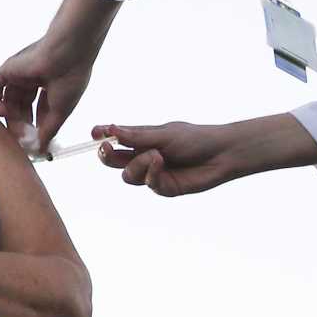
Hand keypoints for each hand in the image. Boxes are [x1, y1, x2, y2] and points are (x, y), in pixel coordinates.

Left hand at [0, 34, 93, 155]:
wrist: (67, 54)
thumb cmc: (70, 81)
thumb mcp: (60, 112)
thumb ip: (48, 132)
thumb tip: (41, 150)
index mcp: (51, 86)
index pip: (38, 110)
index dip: (35, 126)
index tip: (32, 142)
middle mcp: (35, 79)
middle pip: (22, 107)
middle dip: (21, 124)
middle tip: (21, 139)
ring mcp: (21, 74)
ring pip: (9, 99)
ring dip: (10, 116)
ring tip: (15, 129)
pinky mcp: (9, 69)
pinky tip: (3, 113)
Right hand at [92, 115, 316, 196]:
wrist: (222, 154)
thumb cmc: (196, 138)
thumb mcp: (164, 134)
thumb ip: (137, 136)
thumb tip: (111, 130)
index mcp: (142, 140)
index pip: (115, 139)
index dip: (102, 137)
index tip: (94, 133)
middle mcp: (144, 157)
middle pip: (113, 161)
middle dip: (107, 155)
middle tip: (106, 148)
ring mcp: (153, 173)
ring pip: (128, 176)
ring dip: (138, 165)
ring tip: (156, 156)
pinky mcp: (164, 187)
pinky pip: (148, 184)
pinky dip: (152, 174)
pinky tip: (162, 164)